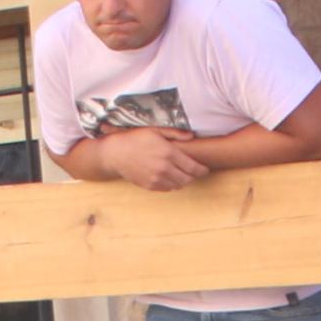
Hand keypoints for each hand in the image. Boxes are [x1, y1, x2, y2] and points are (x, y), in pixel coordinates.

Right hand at [85, 129, 209, 191]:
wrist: (115, 153)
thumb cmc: (135, 139)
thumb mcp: (155, 131)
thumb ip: (175, 134)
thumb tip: (191, 136)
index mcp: (168, 153)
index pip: (193, 167)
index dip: (202, 170)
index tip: (205, 169)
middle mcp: (164, 168)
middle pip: (188, 178)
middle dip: (194, 176)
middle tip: (194, 172)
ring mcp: (156, 179)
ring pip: (178, 185)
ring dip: (182, 181)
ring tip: (181, 174)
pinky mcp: (150, 186)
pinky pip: (167, 189)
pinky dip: (171, 184)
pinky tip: (169, 177)